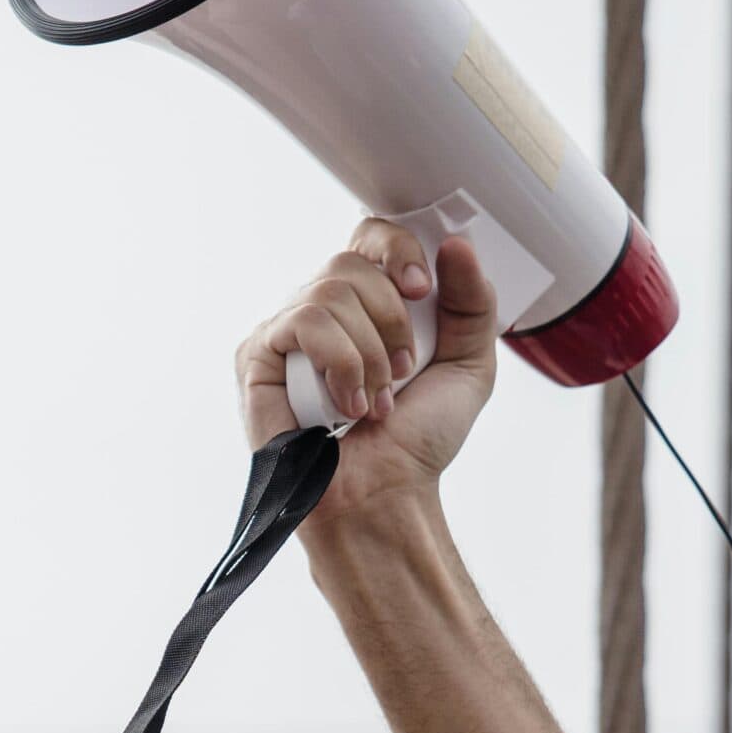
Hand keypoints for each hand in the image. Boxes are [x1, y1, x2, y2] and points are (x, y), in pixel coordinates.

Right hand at [234, 219, 497, 524]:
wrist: (384, 495)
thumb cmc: (416, 441)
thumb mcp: (469, 366)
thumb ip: (474, 303)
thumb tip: (457, 244)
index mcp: (367, 304)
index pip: (369, 237)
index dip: (397, 249)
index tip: (423, 290)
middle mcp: (323, 310)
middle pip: (352, 262)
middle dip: (392, 319)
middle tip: (404, 371)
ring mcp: (286, 331)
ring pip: (330, 292)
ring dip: (370, 353)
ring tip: (376, 400)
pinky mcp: (258, 355)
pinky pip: (303, 322)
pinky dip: (340, 364)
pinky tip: (346, 406)